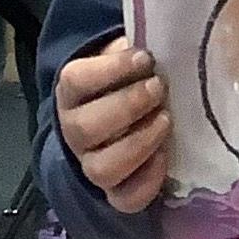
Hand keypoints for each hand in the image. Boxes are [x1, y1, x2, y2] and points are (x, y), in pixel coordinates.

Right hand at [56, 36, 170, 213]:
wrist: (124, 122)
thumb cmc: (130, 83)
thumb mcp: (127, 60)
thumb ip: (134, 51)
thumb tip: (161, 40)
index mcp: (72, 93)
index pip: (76, 81)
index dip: (110, 69)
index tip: (145, 58)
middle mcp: (75, 131)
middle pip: (85, 127)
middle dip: (127, 106)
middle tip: (159, 89)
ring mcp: (92, 165)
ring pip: (102, 167)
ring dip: (138, 143)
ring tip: (165, 120)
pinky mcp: (116, 192)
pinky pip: (125, 199)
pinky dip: (148, 180)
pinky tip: (166, 156)